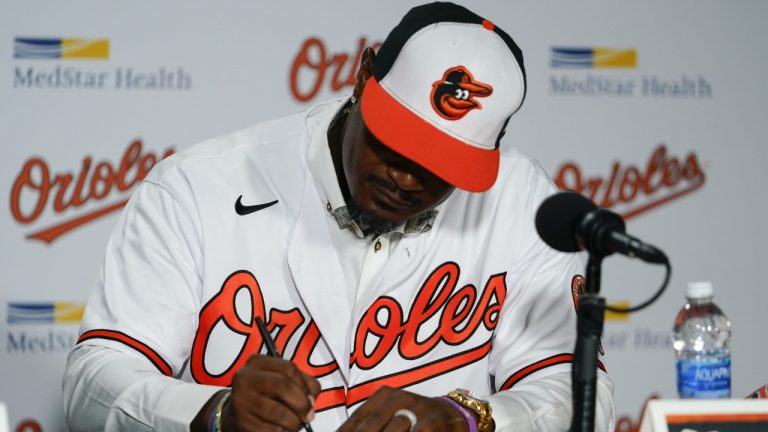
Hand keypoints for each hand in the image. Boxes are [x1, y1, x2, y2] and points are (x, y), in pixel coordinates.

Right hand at [223, 354, 319, 430]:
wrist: (236, 415)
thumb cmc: (264, 395)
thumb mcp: (280, 380)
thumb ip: (301, 382)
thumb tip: (311, 398)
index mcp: (257, 362)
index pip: (289, 369)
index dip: (305, 386)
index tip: (311, 400)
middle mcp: (245, 378)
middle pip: (284, 386)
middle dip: (302, 404)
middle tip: (309, 416)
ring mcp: (241, 401)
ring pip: (279, 412)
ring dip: (294, 422)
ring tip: (296, 424)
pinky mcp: (241, 422)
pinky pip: (271, 430)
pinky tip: (282, 430)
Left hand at [338, 386, 468, 431]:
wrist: (452, 415)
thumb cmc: (415, 418)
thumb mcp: (391, 414)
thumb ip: (370, 423)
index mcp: (384, 395)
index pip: (358, 418)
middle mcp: (399, 398)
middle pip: (371, 425)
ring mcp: (417, 409)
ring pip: (391, 431)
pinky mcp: (432, 423)